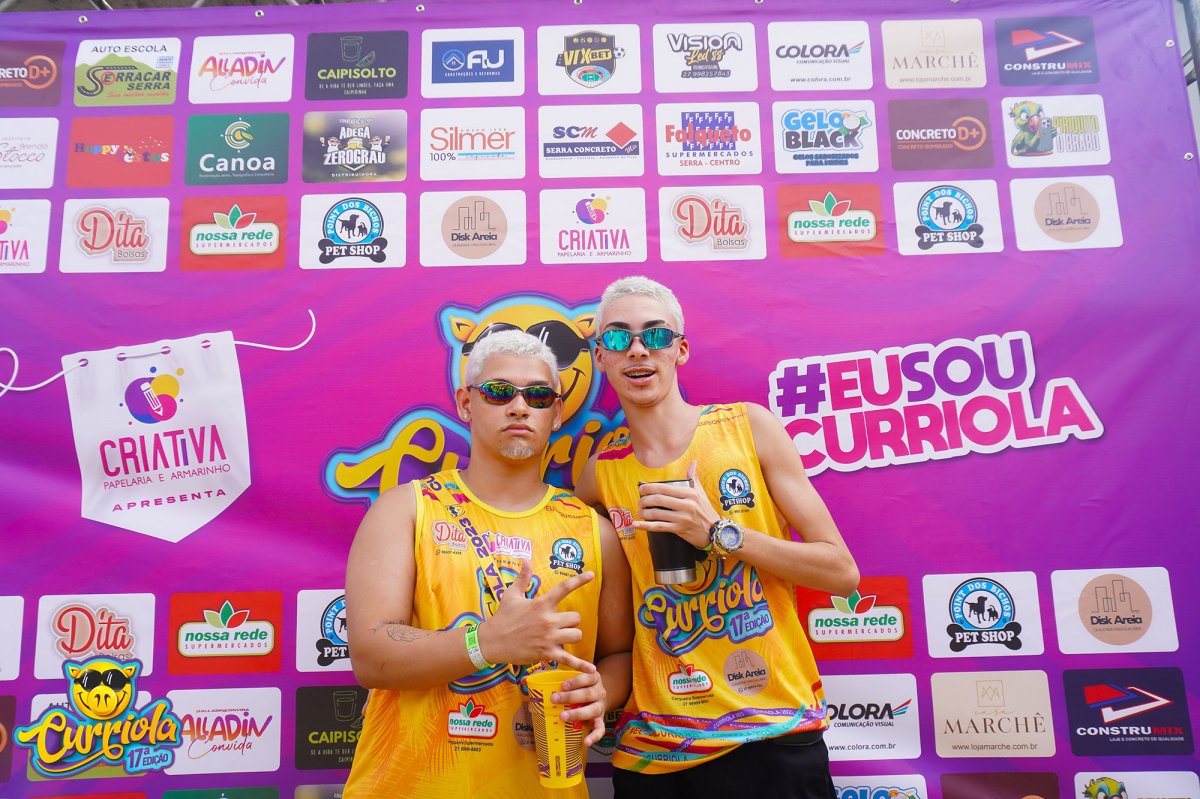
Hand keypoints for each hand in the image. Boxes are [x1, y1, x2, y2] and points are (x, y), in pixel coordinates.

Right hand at [477, 560, 596, 673]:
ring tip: (562, 637)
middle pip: (576, 618)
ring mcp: (549, 638)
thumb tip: (525, 560)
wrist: (492, 641)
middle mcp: (548, 620)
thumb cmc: (503, 617)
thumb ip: (522, 578)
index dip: (579, 580)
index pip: (564, 588)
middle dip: (571, 621)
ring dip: (572, 636)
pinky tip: (592, 671)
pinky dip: (581, 665)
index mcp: (541, 604)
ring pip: (576, 635)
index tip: (590, 575)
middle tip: (561, 624)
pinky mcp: (547, 654)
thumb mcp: (511, 595)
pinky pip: (569, 660)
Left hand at [553, 670, 607, 747]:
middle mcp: (600, 691)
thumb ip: (549, 677)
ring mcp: (601, 706)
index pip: (588, 676)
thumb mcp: (568, 678)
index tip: (563, 685)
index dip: (576, 681)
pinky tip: (586, 742)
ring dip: (577, 714)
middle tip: (554, 699)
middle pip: (588, 694)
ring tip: (562, 717)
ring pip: (593, 710)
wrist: (597, 697)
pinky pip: (600, 729)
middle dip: (571, 697)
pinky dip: (594, 736)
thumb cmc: (578, 686)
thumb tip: (524, 680)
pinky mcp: (601, 720)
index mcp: (593, 678)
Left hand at [635, 461, 720, 548]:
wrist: (716, 531)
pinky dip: (645, 526)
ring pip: (657, 514)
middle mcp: (686, 505)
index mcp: (690, 493)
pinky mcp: (679, 529)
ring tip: (640, 511)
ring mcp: (682, 518)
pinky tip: (636, 524)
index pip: (665, 488)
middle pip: (659, 499)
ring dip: (644, 512)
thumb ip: (694, 477)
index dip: (650, 488)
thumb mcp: (701, 493)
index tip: (641, 488)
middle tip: (639, 501)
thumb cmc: (706, 511)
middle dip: (645, 500)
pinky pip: (659, 527)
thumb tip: (693, 462)